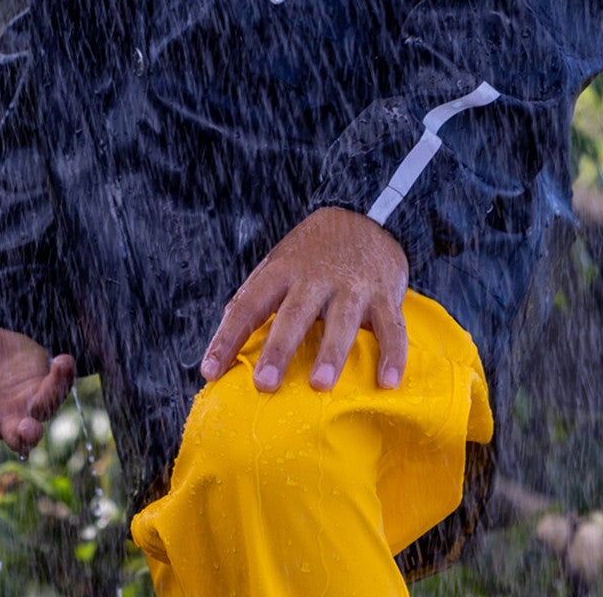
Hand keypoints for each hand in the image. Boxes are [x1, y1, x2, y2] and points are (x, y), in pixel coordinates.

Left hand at [200, 206, 408, 393]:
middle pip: (295, 313)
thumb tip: (225, 324)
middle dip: (279, 348)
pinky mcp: (384, 293)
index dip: (228, 337)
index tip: (210, 371)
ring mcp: (352, 285)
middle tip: (264, 383)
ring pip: (342, 319)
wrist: (365, 217)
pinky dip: (392, 354)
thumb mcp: (279, 261)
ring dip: (332, 351)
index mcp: (283, 270)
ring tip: (320, 383)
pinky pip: (391, 326)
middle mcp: (315, 277)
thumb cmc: (313, 253)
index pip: (249, 304)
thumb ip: (255, 291)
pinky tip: (388, 381)